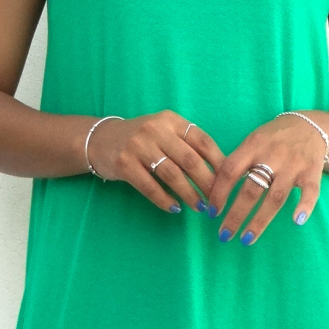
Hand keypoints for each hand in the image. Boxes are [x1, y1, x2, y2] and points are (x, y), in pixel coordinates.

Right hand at [87, 110, 225, 214]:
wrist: (99, 139)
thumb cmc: (141, 139)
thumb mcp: (164, 131)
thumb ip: (187, 144)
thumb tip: (219, 171)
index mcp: (171, 120)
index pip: (202, 140)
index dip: (218, 161)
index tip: (229, 180)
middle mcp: (155, 129)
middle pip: (189, 159)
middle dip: (207, 183)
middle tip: (217, 200)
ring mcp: (138, 146)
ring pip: (171, 174)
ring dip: (189, 194)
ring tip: (199, 207)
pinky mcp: (124, 164)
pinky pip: (149, 186)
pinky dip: (164, 199)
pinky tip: (174, 208)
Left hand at [207, 114, 326, 243]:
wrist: (309, 126)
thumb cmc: (273, 138)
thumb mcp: (253, 140)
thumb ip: (238, 161)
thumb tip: (214, 190)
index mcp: (253, 145)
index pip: (230, 171)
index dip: (219, 193)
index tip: (211, 212)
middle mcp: (272, 155)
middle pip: (251, 190)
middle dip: (235, 215)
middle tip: (224, 235)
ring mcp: (293, 165)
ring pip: (275, 197)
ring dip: (260, 221)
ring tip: (246, 239)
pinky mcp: (312, 172)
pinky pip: (309, 192)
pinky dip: (305, 206)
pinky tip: (296, 221)